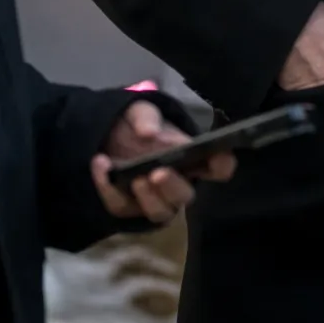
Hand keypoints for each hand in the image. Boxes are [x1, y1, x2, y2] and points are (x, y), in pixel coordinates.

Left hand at [90, 100, 235, 224]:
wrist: (104, 136)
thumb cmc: (137, 124)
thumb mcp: (141, 110)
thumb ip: (146, 117)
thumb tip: (149, 132)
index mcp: (193, 158)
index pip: (219, 167)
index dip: (221, 164)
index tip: (216, 157)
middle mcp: (178, 183)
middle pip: (186, 195)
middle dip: (173, 186)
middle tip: (158, 172)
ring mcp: (154, 199)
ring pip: (160, 212)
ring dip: (149, 198)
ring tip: (134, 179)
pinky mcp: (128, 209)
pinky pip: (121, 206)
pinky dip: (109, 188)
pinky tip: (102, 164)